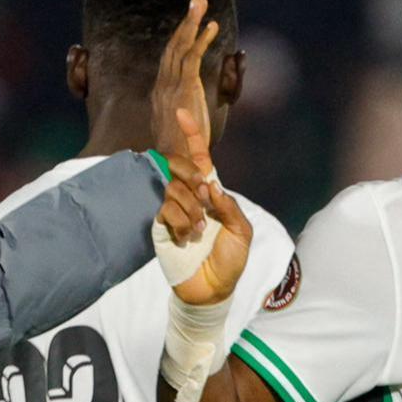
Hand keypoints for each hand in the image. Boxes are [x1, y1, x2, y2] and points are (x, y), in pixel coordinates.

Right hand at [152, 0, 217, 168]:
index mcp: (162, 92)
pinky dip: (201, 40)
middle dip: (186, 22)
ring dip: (191, 22)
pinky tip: (212, 27)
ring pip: (180, 46)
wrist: (172, 167)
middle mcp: (164, 85)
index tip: (191, 22)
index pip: (170, 58)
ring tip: (201, 2)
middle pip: (173, 46)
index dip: (180, 38)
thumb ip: (182, 115)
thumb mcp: (180, 129)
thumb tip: (183, 111)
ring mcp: (172, 85)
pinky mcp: (185, 90)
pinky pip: (192, 58)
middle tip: (197, 1)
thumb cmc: (179, 152)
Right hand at [155, 108, 251, 305]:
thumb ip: (230, 206)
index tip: (182, 112)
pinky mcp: (159, 225)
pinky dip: (179, 222)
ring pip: (173, 188)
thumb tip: (211, 185)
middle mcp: (190, 197)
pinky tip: (186, 237)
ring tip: (199, 231)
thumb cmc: (230, 260)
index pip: (200, 159)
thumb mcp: (242, 232)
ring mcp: (172, 210)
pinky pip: (165, 209)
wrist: (212, 289)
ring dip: (190, 208)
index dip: (191, 136)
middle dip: (191, 176)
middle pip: (180, 166)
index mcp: (212, 194)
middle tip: (204, 198)